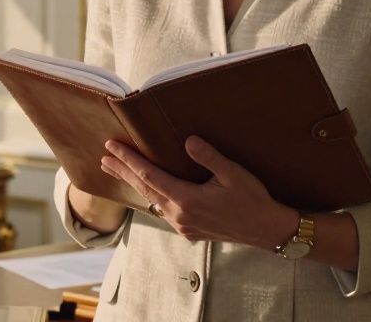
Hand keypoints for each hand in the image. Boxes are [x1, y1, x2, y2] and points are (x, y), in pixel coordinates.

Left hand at [100, 136, 297, 248]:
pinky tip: (149, 191)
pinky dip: (151, 197)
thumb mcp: (233, 173)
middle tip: (104, 159)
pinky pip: (163, 211)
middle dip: (123, 172)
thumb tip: (188, 141)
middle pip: (144, 189)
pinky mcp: (189, 230)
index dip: (129, 160)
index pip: (149, 176)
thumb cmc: (252, 199)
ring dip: (135, 184)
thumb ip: (209, 157)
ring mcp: (183, 226)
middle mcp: (180, 215)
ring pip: (152, 201)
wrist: (266, 230)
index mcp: (187, 200)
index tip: (112, 148)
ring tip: (119, 171)